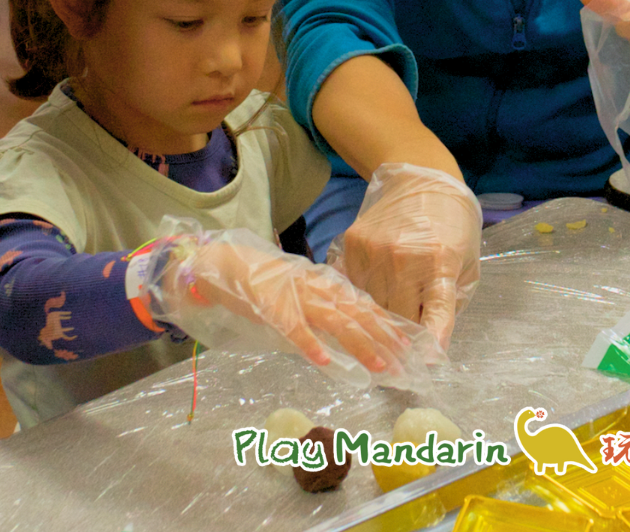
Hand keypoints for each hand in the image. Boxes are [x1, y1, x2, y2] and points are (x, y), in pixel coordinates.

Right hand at [154, 228, 428, 379]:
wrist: (221, 262)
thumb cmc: (264, 282)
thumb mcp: (302, 291)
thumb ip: (326, 309)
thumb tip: (355, 335)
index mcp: (324, 285)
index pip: (364, 306)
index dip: (387, 326)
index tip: (409, 347)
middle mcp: (316, 288)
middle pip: (358, 315)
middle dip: (384, 341)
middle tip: (403, 365)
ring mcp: (294, 296)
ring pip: (334, 320)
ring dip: (359, 344)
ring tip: (379, 366)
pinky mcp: (269, 305)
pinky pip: (292, 327)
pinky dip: (309, 344)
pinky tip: (325, 362)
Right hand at [332, 163, 481, 348]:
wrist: (422, 181)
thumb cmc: (453, 227)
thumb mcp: (466, 265)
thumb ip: (449, 304)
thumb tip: (429, 342)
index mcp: (440, 265)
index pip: (435, 316)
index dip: (430, 344)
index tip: (424, 365)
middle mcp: (404, 259)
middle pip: (396, 319)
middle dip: (401, 339)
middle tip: (402, 354)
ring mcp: (374, 252)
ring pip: (370, 306)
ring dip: (378, 320)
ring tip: (383, 328)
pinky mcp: (353, 244)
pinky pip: (353, 286)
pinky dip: (362, 298)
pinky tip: (368, 298)